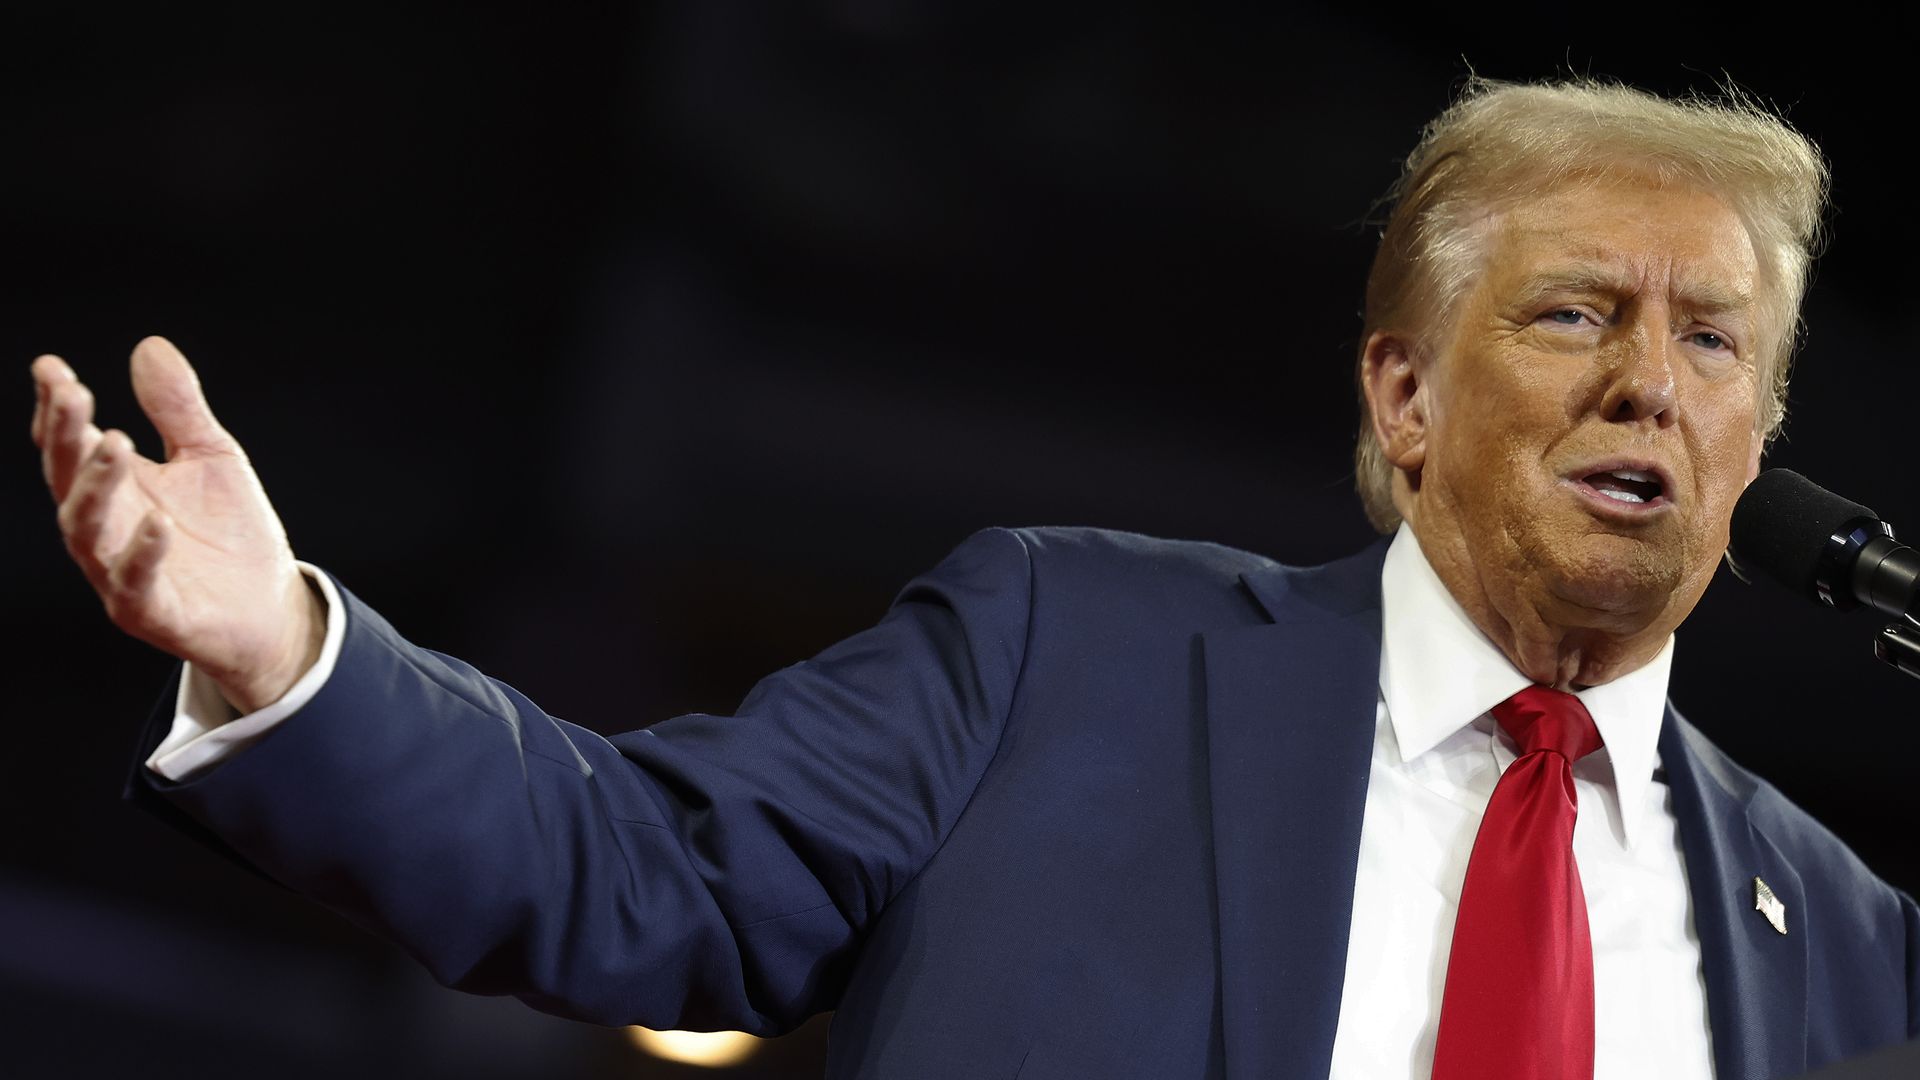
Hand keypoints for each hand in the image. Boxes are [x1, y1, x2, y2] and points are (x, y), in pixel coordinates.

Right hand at [32, 337, 323, 714]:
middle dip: (66, 437)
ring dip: (96, 486)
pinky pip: (135, 585)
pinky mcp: (151, 613)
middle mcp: (105, 528)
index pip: (71, 444)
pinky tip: (156, 521)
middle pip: (68, 479)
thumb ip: (179, 409)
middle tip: (74, 394)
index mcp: (115, 488)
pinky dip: (142, 553)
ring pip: (86, 530)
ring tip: (115, 442)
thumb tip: (150, 345)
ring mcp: (120, 573)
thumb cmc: (230, 532)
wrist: (269, 606)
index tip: (51, 368)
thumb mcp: (210, 457)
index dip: (57, 409)